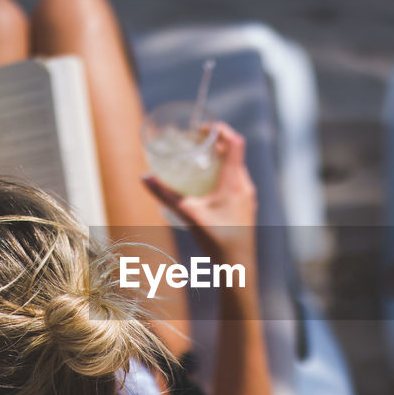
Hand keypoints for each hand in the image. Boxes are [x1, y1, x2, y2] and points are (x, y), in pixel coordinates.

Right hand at [143, 123, 256, 264]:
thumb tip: (146, 177)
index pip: (235, 143)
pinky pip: (236, 182)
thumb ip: (166, 195)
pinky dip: (223, 175)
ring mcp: (248, 197)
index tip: (203, 128)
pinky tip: (208, 186)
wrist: (238, 266)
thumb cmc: (217, 240)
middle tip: (196, 143)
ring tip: (200, 161)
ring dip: (220, 160)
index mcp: (235, 182)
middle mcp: (245, 186)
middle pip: (235, 154)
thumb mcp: (188, 215)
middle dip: (216, 144)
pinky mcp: (246, 207)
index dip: (221, 130)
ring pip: (236, 169)